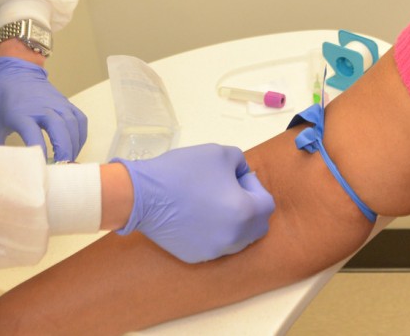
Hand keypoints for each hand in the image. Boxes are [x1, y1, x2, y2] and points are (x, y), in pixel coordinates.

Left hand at [0, 56, 87, 160]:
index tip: (41, 168)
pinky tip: (75, 147)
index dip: (40, 153)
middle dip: (64, 152)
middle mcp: (42, 107)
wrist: (15, 71)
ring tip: (69, 161)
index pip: (33, 135)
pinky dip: (80, 135)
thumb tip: (0, 170)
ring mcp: (57, 103)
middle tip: (62, 168)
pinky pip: (80, 120)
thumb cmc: (2, 99)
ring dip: (74, 146)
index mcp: (21, 113)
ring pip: (73, 125)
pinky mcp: (66, 102)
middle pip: (60, 129)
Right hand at [115, 143, 275, 262]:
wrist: (143, 195)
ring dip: (234, 222)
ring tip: (214, 204)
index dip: (255, 187)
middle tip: (231, 192)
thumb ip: (241, 163)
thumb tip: (242, 176)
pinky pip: (216, 246)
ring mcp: (215, 251)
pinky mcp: (196, 257)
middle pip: (257, 227)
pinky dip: (214, 233)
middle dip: (251, 208)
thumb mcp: (221, 153)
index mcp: (245, 213)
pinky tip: (198, 218)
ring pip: (238, 239)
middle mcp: (234, 238)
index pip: (267, 204)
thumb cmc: (184, 171)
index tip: (236, 177)